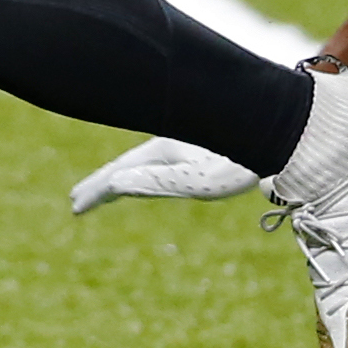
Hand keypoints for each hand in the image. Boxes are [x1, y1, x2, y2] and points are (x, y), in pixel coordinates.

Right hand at [69, 136, 260, 214]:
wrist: (273, 139)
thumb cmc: (236, 162)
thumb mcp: (194, 179)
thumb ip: (155, 181)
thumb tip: (115, 185)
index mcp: (160, 150)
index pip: (117, 174)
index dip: (95, 192)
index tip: (75, 207)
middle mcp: (167, 145)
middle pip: (124, 166)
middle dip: (101, 184)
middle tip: (77, 201)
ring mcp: (181, 147)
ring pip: (140, 163)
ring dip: (119, 179)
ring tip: (104, 191)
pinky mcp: (197, 151)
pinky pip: (157, 163)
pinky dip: (141, 173)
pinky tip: (144, 177)